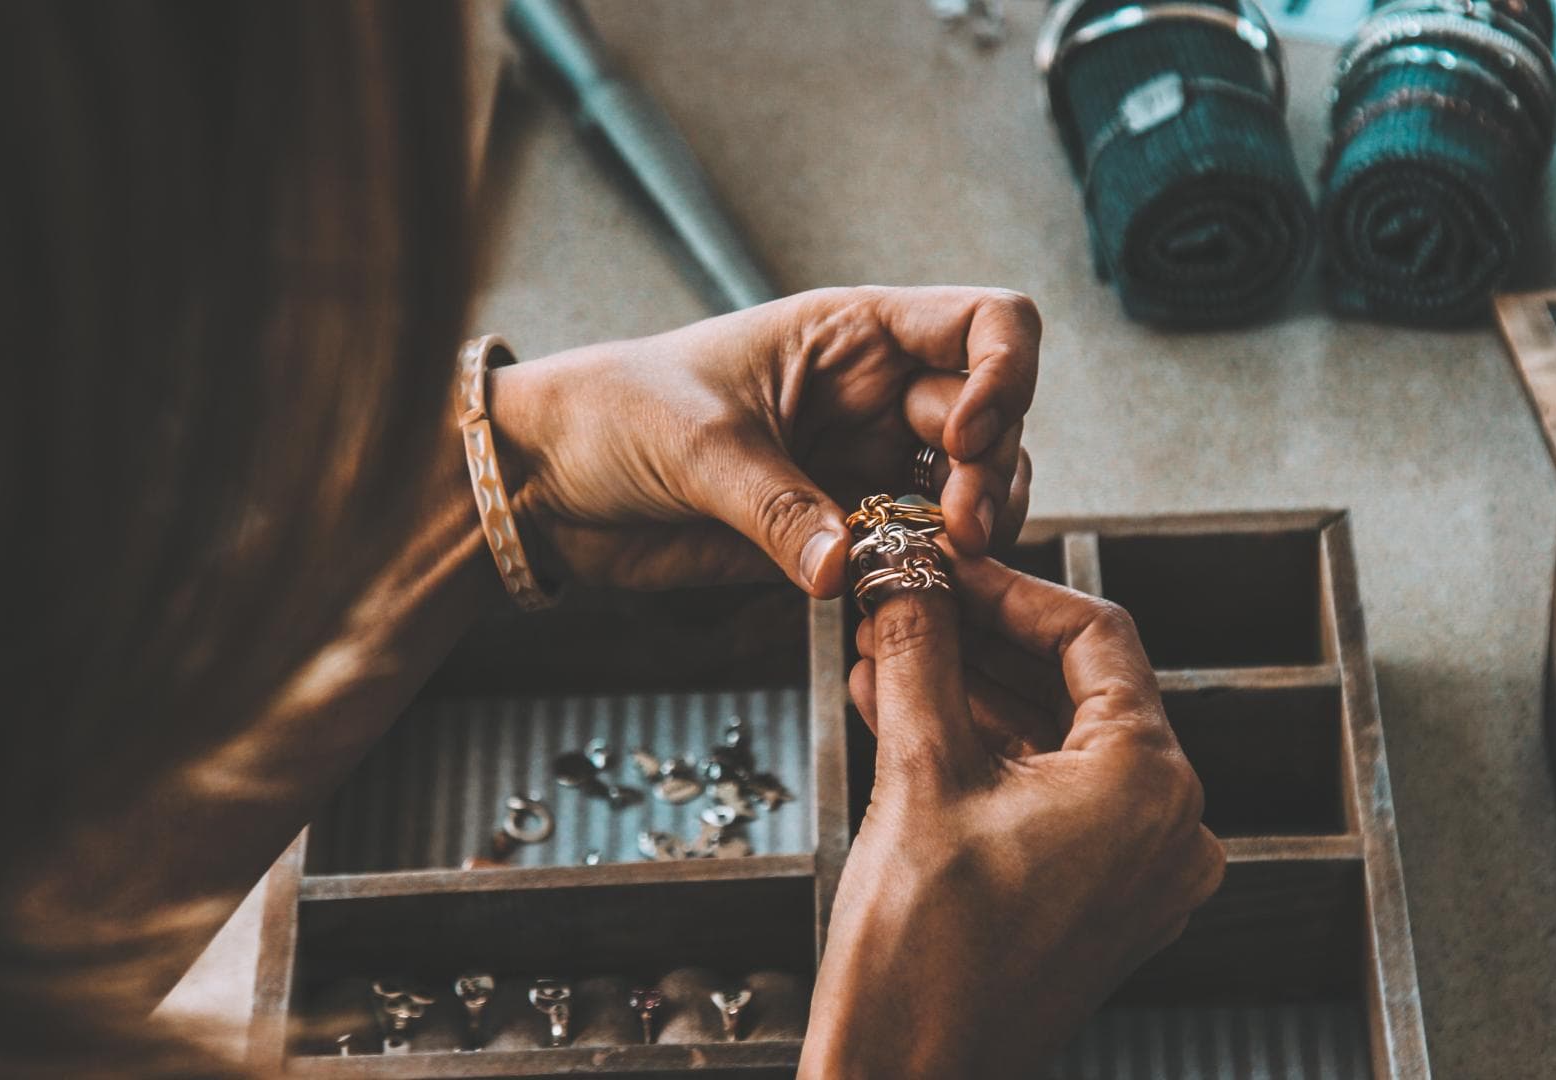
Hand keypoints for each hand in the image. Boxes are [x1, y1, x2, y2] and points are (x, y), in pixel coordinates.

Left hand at [488, 286, 1037, 596]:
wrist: (550, 483)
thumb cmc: (611, 416)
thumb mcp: (695, 446)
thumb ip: (776, 507)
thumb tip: (844, 567)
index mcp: (854, 334)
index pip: (986, 325)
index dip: (1005, 374)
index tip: (966, 435)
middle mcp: (879, 393)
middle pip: (997, 417)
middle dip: (990, 472)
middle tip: (954, 530)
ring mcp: (870, 462)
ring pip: (978, 488)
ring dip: (979, 525)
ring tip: (940, 561)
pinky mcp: (848, 530)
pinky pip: (924, 549)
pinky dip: (939, 571)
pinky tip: (914, 589)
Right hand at [802, 557, 1224, 1078]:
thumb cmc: (921, 958)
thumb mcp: (918, 776)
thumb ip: (918, 654)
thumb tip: (904, 574)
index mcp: (1150, 785)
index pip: (1094, 637)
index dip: (1009, 589)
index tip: (941, 564)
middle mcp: (1169, 829)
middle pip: (1077, 688)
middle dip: (979, 642)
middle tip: (902, 604)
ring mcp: (1141, 873)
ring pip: (1057, 744)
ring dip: (971, 696)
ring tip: (882, 654)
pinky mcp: (1102, 903)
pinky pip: (1052, 799)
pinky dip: (987, 758)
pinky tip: (903, 716)